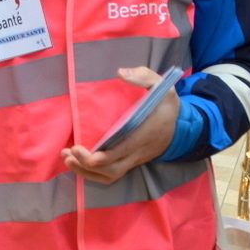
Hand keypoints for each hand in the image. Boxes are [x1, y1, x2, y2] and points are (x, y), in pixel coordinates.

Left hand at [61, 66, 178, 184]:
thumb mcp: (161, 85)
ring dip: (86, 172)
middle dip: (86, 165)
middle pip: (111, 169)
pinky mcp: (131, 162)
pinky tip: (78, 163)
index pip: (120, 152)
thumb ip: (142, 76)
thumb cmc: (166, 104)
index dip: (98, 157)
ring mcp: (134, 159)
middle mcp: (138, 151)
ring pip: (110, 176)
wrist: (182, 127)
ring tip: (66, 159)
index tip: (78, 148)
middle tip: (67, 153)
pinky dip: (93, 174)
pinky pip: (112, 175)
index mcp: (144, 133)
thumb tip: (121, 73)